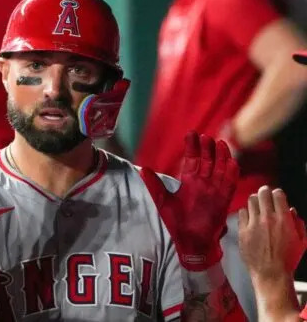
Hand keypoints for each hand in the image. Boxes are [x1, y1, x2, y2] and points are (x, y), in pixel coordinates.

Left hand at [140, 132, 239, 270]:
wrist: (191, 242)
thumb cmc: (176, 223)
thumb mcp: (162, 200)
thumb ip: (154, 184)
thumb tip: (142, 169)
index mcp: (189, 182)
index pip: (192, 160)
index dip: (192, 147)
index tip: (192, 133)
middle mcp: (203, 184)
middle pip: (207, 161)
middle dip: (207, 148)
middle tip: (206, 135)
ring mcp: (214, 190)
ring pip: (220, 169)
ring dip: (221, 156)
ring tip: (220, 143)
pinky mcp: (223, 200)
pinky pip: (229, 184)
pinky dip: (232, 173)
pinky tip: (232, 161)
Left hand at [239, 186, 306, 280]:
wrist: (271, 273)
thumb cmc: (289, 258)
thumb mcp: (302, 240)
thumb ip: (298, 223)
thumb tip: (291, 210)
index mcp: (283, 219)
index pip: (278, 194)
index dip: (277, 193)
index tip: (277, 196)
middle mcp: (267, 218)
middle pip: (262, 193)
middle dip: (265, 192)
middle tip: (265, 195)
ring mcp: (253, 224)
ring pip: (251, 201)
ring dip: (255, 201)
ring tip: (257, 205)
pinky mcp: (242, 230)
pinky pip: (241, 213)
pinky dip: (246, 212)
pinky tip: (249, 217)